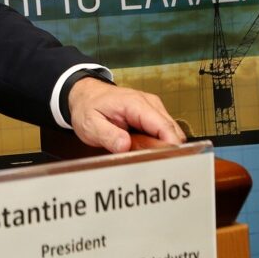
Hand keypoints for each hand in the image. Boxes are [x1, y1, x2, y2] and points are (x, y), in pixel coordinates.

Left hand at [67, 79, 185, 152]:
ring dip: (160, 146)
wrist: (86, 95)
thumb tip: (124, 146)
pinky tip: (141, 146)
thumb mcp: (90, 124)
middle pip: (172, 132)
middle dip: (164, 150)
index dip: (169, 147)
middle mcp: (150, 104)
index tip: (164, 163)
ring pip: (171, 133)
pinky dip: (156, 143)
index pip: (164, 127)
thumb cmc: (88, 107)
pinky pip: (163, 132)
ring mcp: (154, 108)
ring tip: (138, 151)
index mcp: (136, 104)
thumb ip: (107, 135)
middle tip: (145, 160)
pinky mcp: (153, 115)